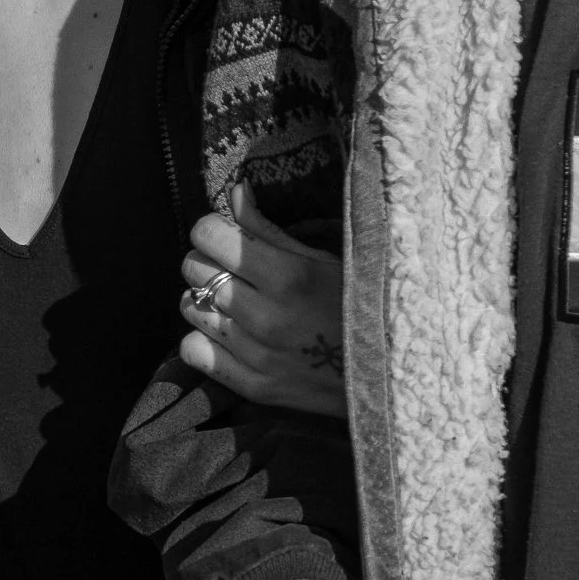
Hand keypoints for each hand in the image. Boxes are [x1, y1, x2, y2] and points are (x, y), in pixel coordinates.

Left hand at [178, 183, 345, 416]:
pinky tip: (226, 335)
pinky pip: (192, 352)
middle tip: (230, 267)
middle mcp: (266, 315)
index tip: (226, 235)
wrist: (389, 374)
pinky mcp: (254, 387)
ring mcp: (257, 355)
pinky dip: (202, 339)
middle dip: (207, 259)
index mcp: (288, 275)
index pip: (208, 235)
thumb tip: (234, 191)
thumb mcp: (325, 259)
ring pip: (189, 308)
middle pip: (193, 269)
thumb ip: (270, 229)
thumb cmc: (360, 304)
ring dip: (205, 299)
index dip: (212, 229)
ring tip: (231, 301)